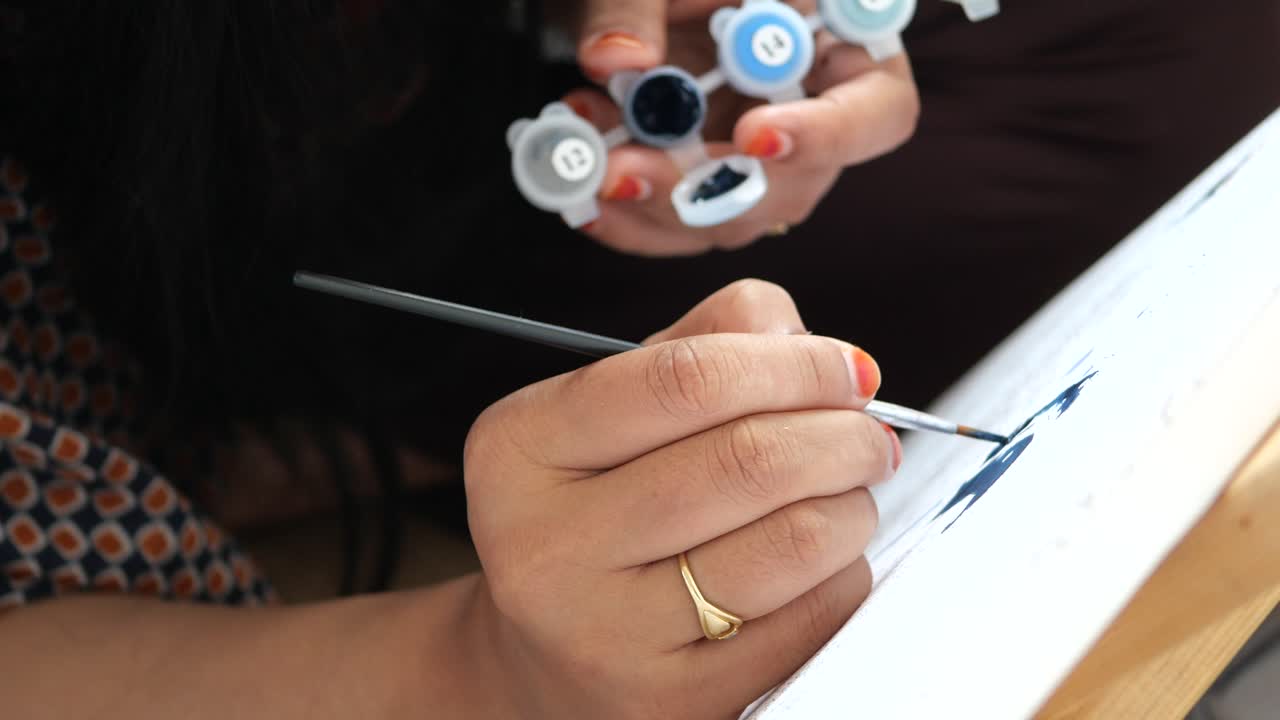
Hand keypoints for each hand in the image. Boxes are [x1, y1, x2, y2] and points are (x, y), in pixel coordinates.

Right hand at [462, 280, 900, 717]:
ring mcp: (605, 634)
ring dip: (853, 503)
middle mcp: (545, 545)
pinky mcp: (672, 701)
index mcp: (520, 447)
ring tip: (848, 491)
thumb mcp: (614, 410)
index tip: (849, 369)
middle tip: (869, 433)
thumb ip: (706, 344)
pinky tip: (820, 560)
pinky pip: (812, 619)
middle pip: (747, 461)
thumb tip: (813, 346)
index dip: (793, 364)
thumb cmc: (597, 510)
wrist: (550, 658)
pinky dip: (842, 574)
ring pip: (793, 541)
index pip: (685, 379)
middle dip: (842, 434)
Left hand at [562, 0, 919, 254]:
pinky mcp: (706, 186)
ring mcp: (759, 161)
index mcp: (842, 45)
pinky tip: (578, 191)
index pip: (877, 110)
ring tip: (585, 159)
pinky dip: (625, 218)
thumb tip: (617, 59)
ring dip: (649, 204)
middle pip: (791, 187)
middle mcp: (811, 115)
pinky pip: (678, 227)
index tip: (752, 134)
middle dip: (701, 189)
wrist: (634, 0)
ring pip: (728, 218)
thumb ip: (635, 1)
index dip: (827, 134)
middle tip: (621, 171)